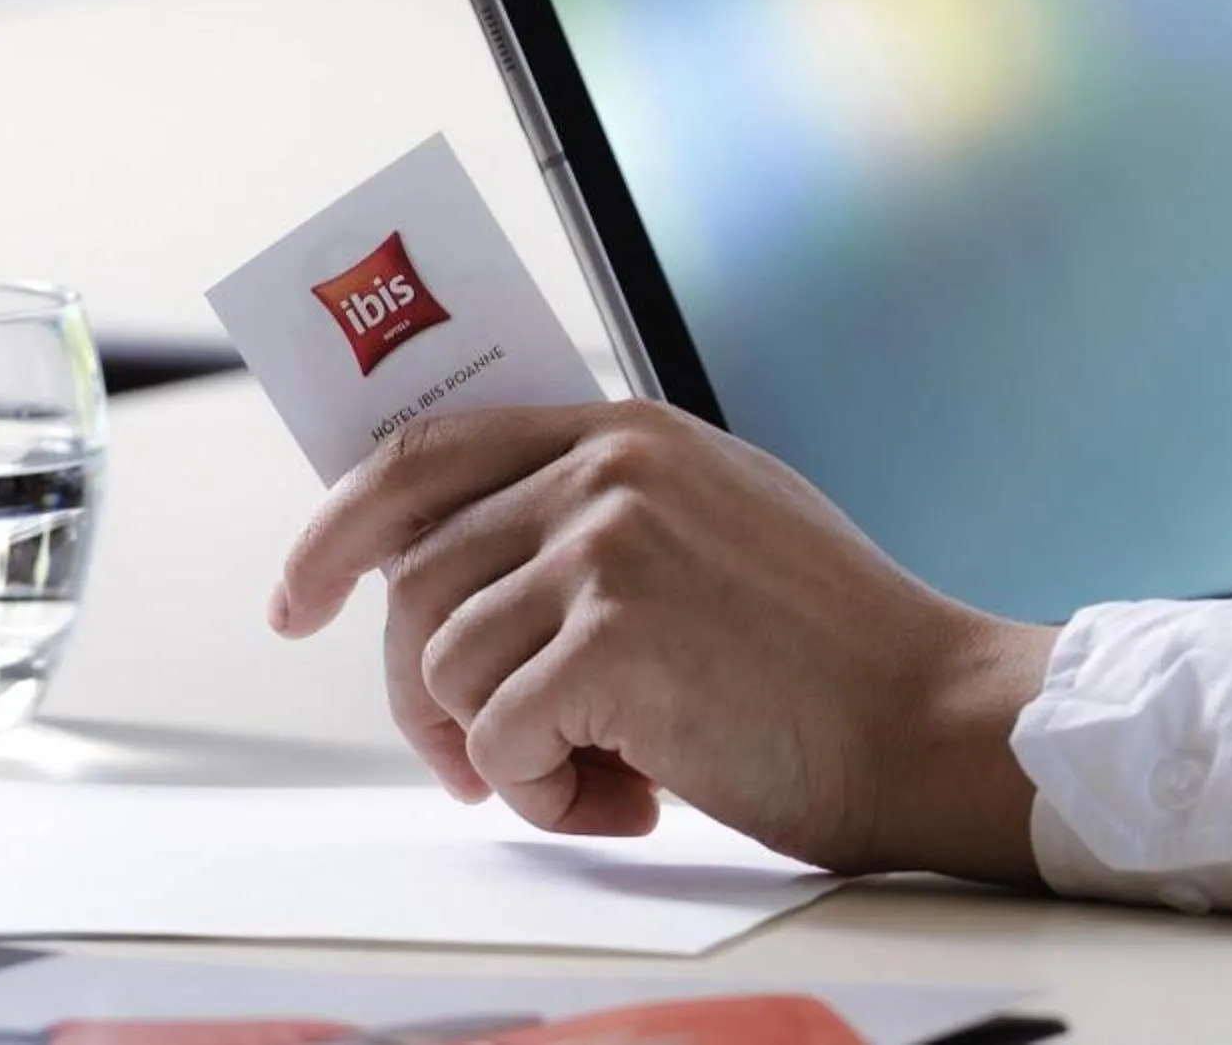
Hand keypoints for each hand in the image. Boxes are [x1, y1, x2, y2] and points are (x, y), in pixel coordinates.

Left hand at [270, 401, 1053, 882]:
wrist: (931, 718)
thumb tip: (452, 561)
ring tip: (605, 774)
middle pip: (413, 580)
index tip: (301, 598)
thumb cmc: (827, 650)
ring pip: (445, 669)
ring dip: (504, 755)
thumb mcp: (713, 528)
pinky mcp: (615, 638)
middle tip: (481, 763)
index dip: (338, 529)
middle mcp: (611, 469)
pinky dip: (550, 799)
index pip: (426, 453)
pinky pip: (499, 741)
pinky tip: (638, 798)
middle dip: (423, 696)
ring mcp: (612, 545)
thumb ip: (595, 518)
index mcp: (629, 433)